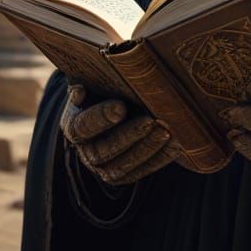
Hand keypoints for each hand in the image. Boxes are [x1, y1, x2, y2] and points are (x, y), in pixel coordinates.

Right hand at [60, 83, 179, 184]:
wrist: (118, 100)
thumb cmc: (108, 83)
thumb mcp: (96, 77)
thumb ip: (89, 78)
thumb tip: (79, 91)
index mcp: (74, 123)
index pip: (82, 126)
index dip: (101, 118)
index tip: (121, 107)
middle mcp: (86, 149)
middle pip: (103, 150)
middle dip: (129, 136)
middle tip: (151, 120)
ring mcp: (104, 166)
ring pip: (122, 166)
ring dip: (147, 149)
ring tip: (166, 131)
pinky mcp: (125, 174)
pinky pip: (141, 171)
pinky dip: (160, 158)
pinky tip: (176, 143)